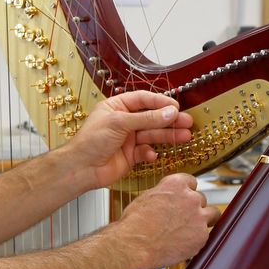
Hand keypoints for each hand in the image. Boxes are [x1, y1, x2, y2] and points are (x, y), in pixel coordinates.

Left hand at [63, 90, 193, 188]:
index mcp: (116, 107)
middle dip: (169, 120)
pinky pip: (146, 151)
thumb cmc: (91, 141)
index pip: (142, 100)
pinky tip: (152, 154)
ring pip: (152, 135)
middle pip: (151, 118)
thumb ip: (146, 118)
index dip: (159, 102)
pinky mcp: (130, 155)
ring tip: (185, 136)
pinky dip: (150, 153)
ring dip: (167, 135)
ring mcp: (127, 139)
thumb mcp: (119, 123)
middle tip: (186, 121)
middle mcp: (123, 122)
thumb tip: (168, 113)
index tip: (175, 107)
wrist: (82, 168)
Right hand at [117, 173, 219, 268]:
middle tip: (182, 218)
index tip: (183, 198)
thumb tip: (169, 199)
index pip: (191, 181)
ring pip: (212, 214)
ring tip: (190, 229)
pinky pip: (206, 235)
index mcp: (175, 184)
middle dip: (193, 207)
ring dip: (203, 220)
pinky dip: (197, 238)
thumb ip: (165, 194)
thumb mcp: (147, 197)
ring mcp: (199, 217)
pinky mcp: (202, 236)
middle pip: (201, 199)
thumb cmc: (135, 222)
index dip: (186, 191)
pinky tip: (183, 242)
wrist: (135, 244)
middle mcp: (191, 197)